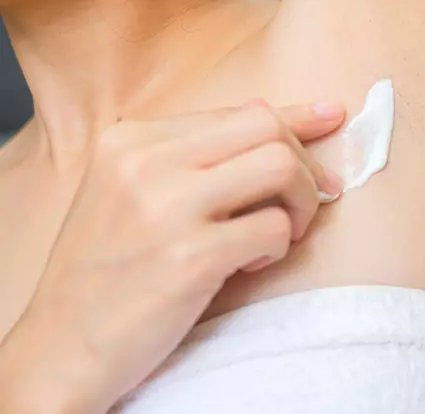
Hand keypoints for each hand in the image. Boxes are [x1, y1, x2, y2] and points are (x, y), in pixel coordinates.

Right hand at [0, 101, 344, 413]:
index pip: (236, 111)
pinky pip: (273, 229)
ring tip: (279, 233)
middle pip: (265, 128)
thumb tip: (271, 115)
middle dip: (303, 164)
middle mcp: (146, 162)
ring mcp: (167, 208)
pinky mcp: (190, 258)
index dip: (293, 118)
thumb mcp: (130, 193)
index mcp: (130, 139)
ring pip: (280, 167)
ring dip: (300, 204)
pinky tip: (250, 264)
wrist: (62, 345)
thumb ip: (193, 155)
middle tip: (304, 201)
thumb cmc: (107, 270)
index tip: (329, 116)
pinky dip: (278, 247)